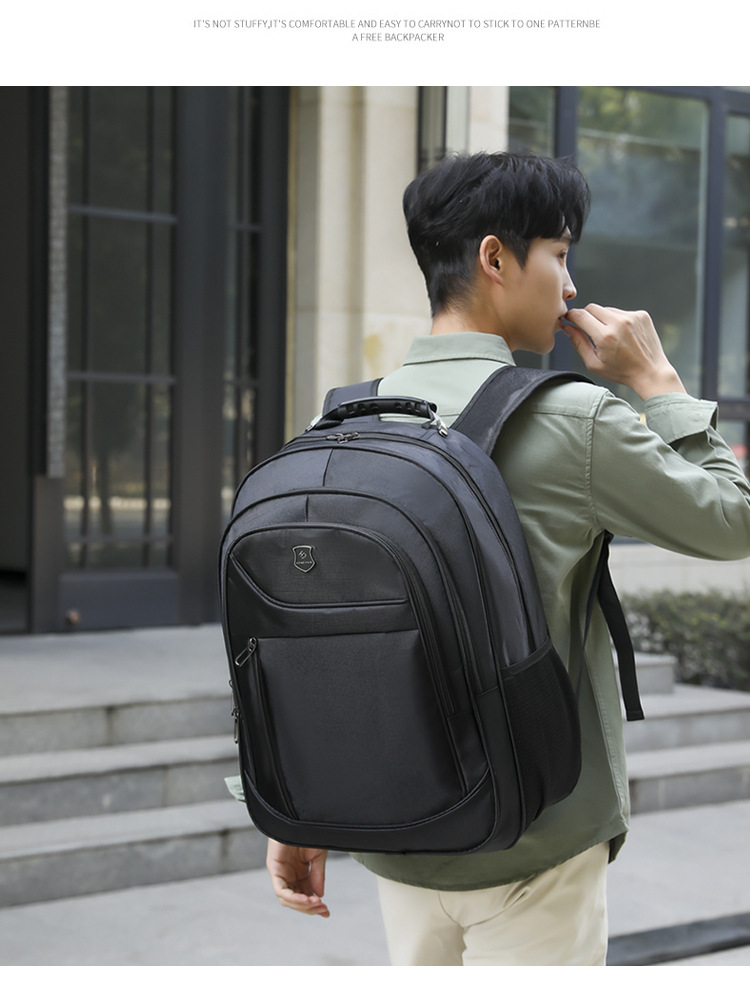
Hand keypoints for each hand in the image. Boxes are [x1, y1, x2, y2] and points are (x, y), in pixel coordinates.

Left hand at [266, 838, 329, 917]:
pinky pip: (281, 890)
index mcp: (297, 871)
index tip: (326, 912)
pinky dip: (293, 897)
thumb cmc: (307, 830)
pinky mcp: (273, 867)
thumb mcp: (317, 856)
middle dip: (309, 908)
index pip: (303, 894)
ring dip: (302, 905)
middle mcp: (287, 873)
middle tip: (323, 909)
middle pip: (294, 900)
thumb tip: (319, 895)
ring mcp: (279, 871)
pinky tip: (306, 898)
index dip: (313, 906)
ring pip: (287, 899)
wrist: (298, 813)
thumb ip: (317, 875)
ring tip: (316, 904)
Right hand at [562, 304, 685, 399]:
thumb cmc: (623, 372)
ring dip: (603, 319)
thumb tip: (567, 328)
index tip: (568, 319)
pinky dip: (618, 320)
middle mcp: (619, 323)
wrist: (651, 372)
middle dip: (586, 316)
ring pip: (607, 309)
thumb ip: (579, 343)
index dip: (571, 316)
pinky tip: (623, 335)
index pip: (581, 315)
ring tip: (610, 336)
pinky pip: (621, 312)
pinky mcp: (642, 315)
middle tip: (587, 329)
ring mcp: (632, 317)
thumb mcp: (594, 363)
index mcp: (605, 336)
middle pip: (592, 308)